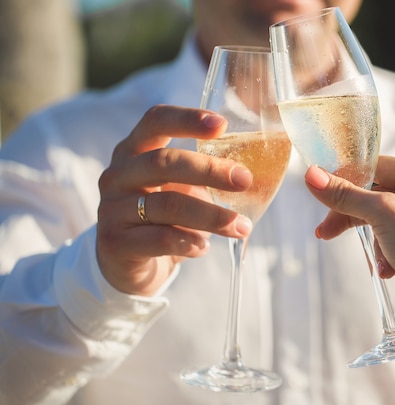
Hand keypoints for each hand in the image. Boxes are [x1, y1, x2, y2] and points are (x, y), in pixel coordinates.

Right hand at [97, 105, 252, 295]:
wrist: (124, 264)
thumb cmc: (160, 219)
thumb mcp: (180, 191)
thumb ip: (205, 180)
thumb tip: (253, 177)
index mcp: (134, 151)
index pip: (155, 122)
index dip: (187, 119)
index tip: (222, 125)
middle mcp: (118, 175)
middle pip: (163, 162)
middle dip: (209, 170)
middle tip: (244, 180)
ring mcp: (112, 209)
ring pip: (167, 205)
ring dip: (211, 216)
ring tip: (241, 226)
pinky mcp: (116, 243)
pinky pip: (161, 239)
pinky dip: (190, 242)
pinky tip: (204, 246)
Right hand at [305, 156, 394, 404]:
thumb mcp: (381, 214)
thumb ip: (345, 194)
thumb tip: (311, 174)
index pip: (377, 166)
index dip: (347, 179)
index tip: (321, 192)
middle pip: (375, 193)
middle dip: (352, 216)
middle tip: (325, 231)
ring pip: (380, 217)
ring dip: (372, 240)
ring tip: (376, 262)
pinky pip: (391, 234)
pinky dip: (384, 251)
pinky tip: (387, 268)